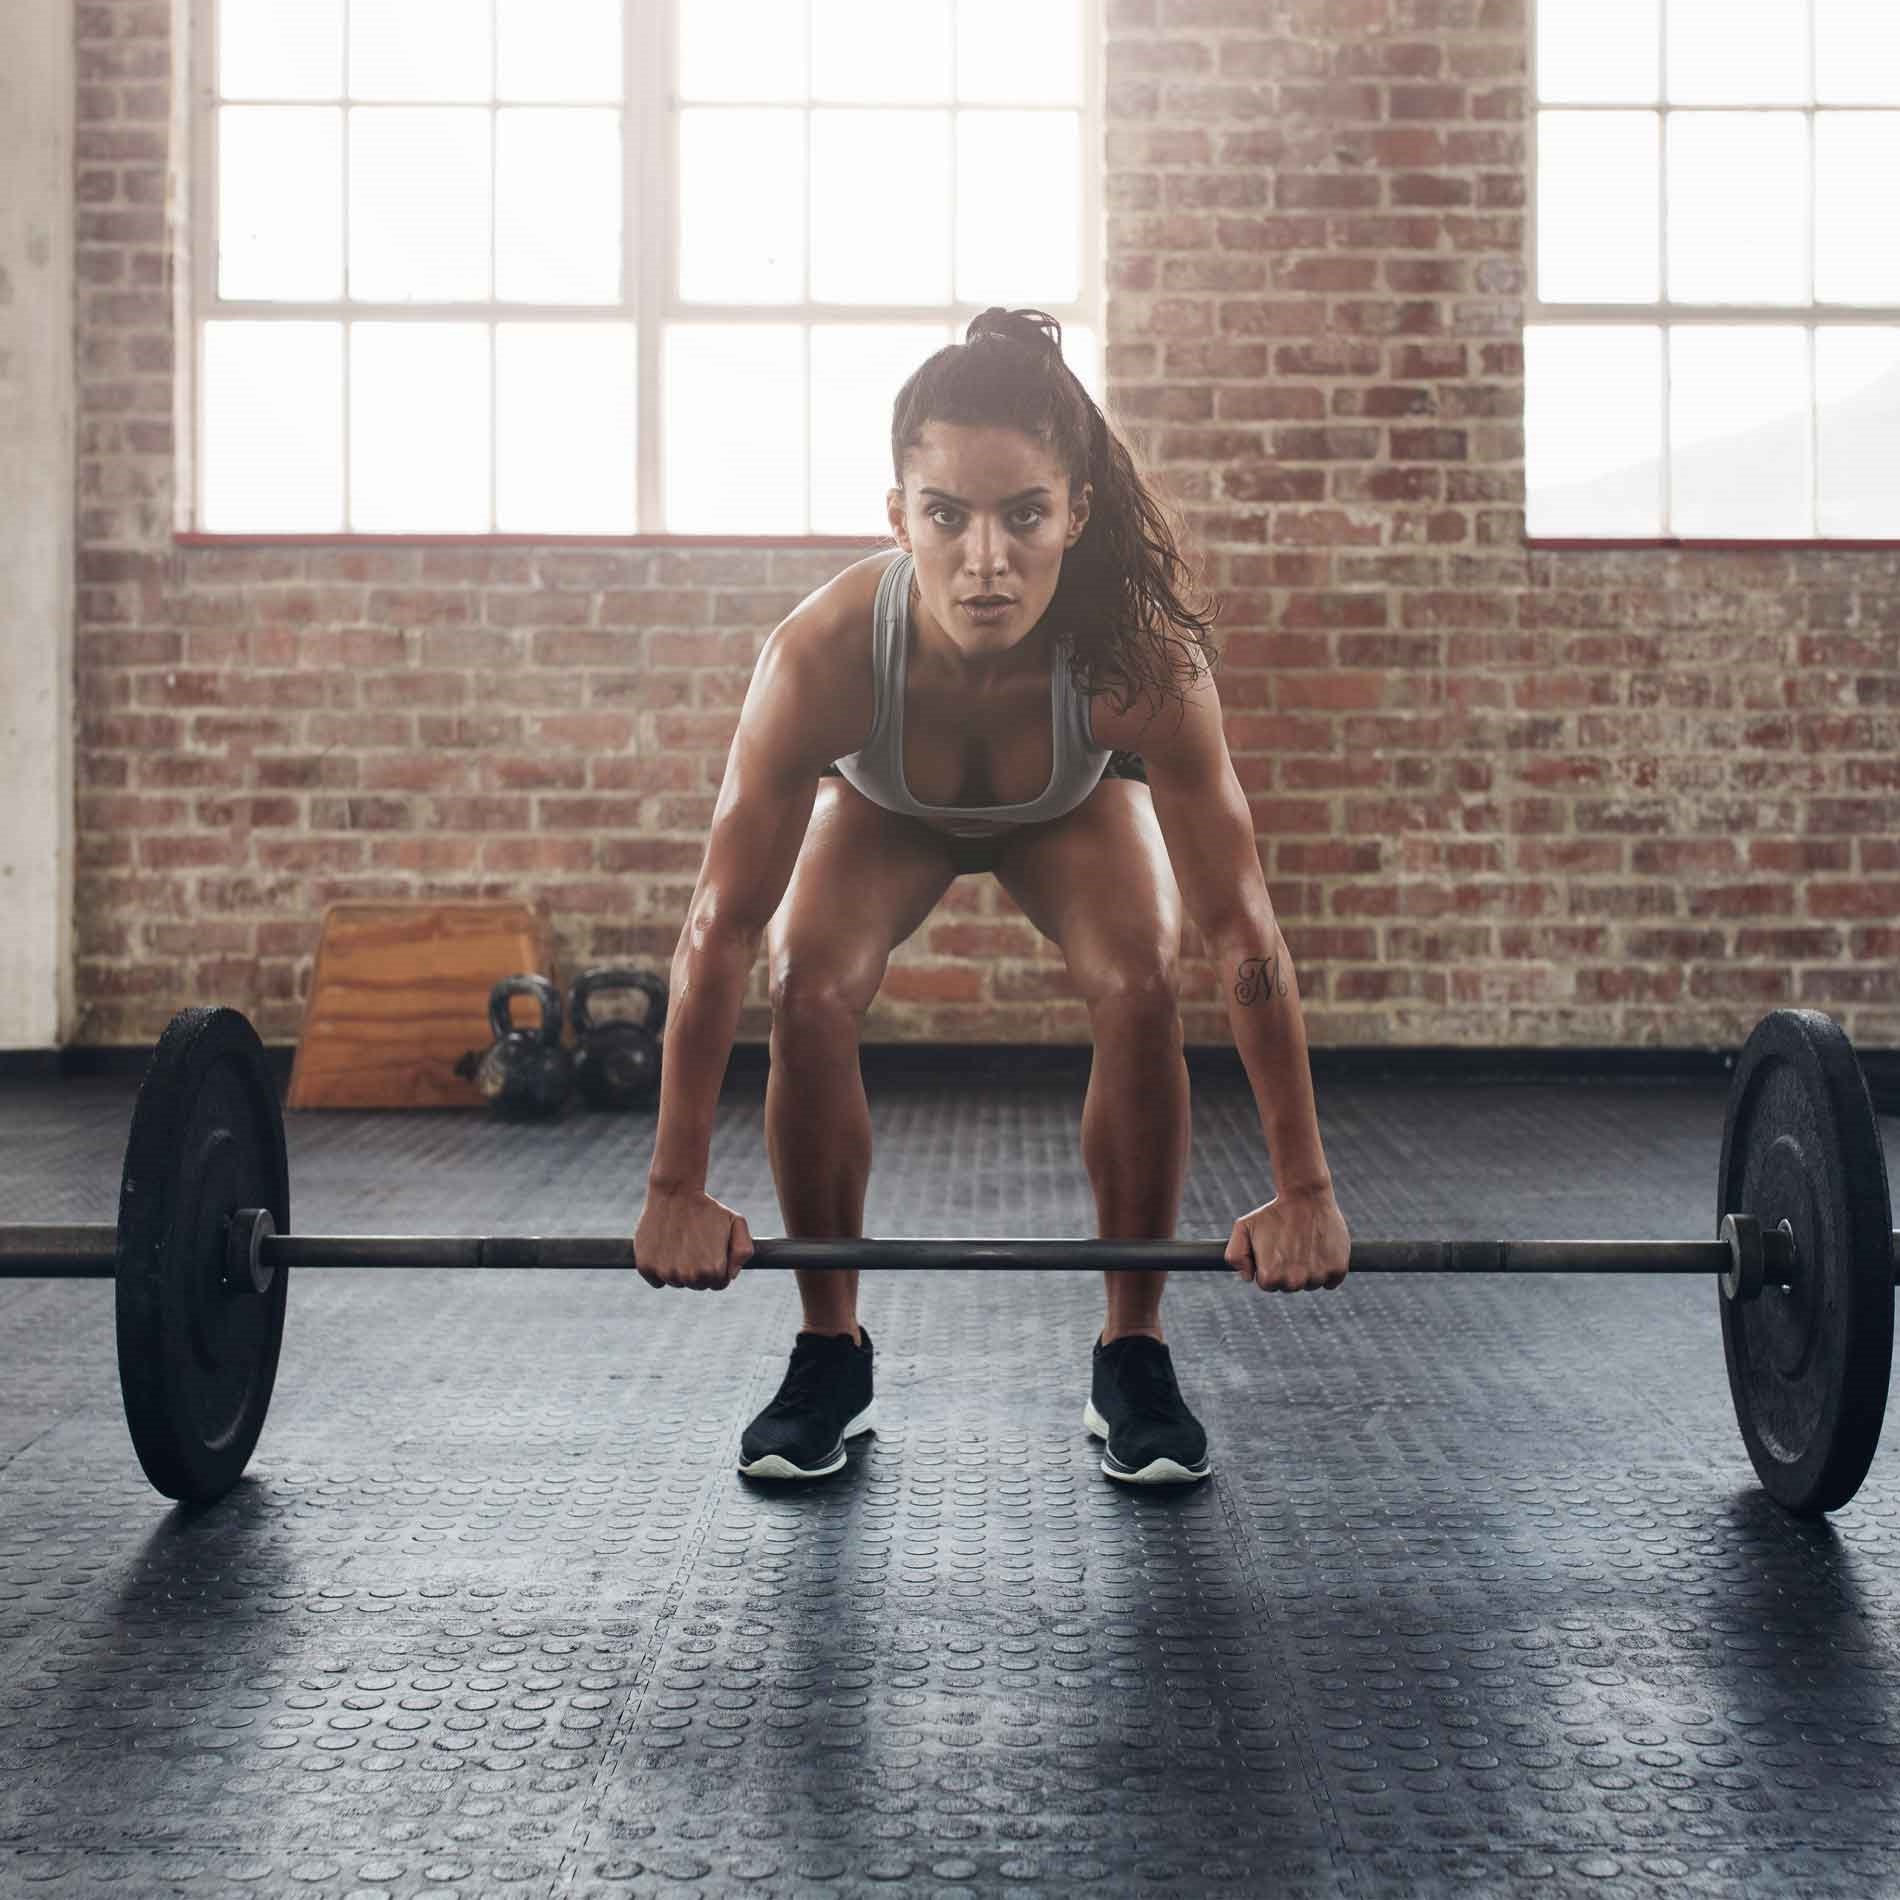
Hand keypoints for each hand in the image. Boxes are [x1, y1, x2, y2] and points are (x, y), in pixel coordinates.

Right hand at [633, 1183, 751, 1289]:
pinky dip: (659, 1270)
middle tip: (694, 1245)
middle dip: (698, 1270)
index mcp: (713, 1270)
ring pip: (676, 1283)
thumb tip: (731, 1276)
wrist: (675, 1192)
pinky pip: (656, 1281)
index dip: (717, 1268)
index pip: (718, 1284)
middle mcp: (689, 1276)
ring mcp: (666, 1272)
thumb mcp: (736, 1223)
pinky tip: (665, 1248)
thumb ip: (742, 1251)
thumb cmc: (707, 1208)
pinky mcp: (645, 1267)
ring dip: (679, 1269)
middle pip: (697, 1285)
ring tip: (680, 1243)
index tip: (711, 1250)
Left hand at [1226, 1184, 1350, 1291]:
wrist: (1306, 1195)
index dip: (1269, 1267)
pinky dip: (1328, 1270)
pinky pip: (1332, 1282)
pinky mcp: (1338, 1269)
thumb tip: (1247, 1277)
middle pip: (1290, 1287)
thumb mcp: (1243, 1227)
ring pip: (1311, 1284)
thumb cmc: (1274, 1211)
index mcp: (1270, 1276)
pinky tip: (1320, 1250)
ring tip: (1306, 1245)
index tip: (1275, 1249)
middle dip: (1289, 1271)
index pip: (1268, 1285)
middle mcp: (1294, 1280)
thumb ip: (1236, 1255)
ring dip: (1309, 1271)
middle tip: (1291, 1246)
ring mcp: (1317, 1276)